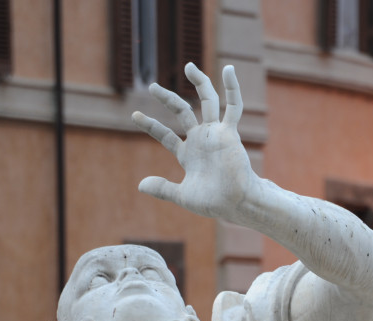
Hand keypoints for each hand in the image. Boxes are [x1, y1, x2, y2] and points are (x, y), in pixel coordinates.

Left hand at [132, 64, 257, 218]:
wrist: (236, 203)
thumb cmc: (214, 202)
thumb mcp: (183, 196)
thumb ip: (163, 189)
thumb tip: (140, 185)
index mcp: (188, 154)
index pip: (166, 135)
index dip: (151, 125)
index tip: (135, 115)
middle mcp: (201, 139)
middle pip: (182, 111)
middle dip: (168, 99)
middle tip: (152, 86)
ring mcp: (215, 134)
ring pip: (208, 101)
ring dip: (200, 83)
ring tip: (189, 66)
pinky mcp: (230, 132)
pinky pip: (233, 106)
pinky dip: (232, 88)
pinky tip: (228, 70)